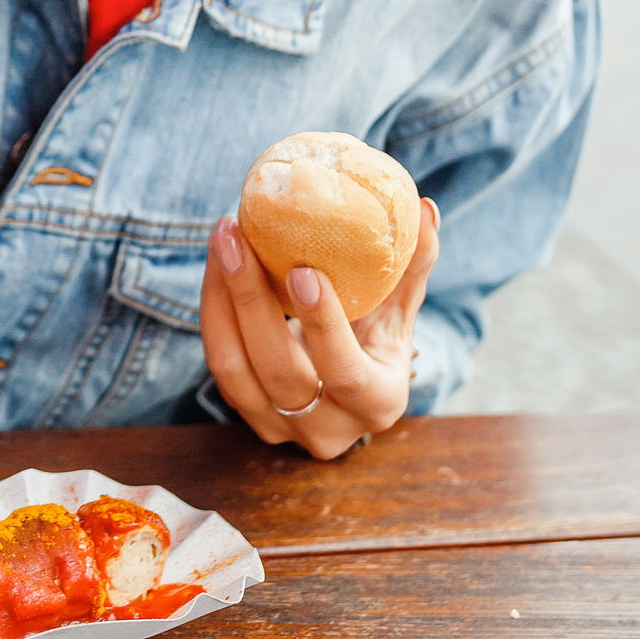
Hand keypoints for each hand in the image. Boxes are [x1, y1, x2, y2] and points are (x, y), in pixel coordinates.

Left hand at [198, 200, 440, 459]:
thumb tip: (425, 208)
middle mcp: (326, 430)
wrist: (342, 384)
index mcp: (378, 404)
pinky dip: (213, 307)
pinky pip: (219, 358)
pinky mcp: (243, 410)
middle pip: (279, 372)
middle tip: (237, 237)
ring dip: (220, 298)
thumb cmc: (376, 339)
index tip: (302, 270)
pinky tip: (218, 259)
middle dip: (251, 300)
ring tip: (222, 238)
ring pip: (234, 368)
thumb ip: (413, 265)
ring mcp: (278, 427)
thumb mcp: (399, 310)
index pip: (348, 375)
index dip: (323, 327)